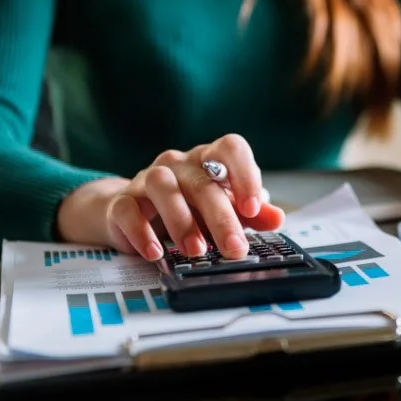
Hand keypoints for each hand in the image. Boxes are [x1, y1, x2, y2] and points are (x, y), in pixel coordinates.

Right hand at [59, 134, 284, 259]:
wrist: (134, 213)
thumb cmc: (189, 208)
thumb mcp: (225, 210)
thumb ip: (252, 214)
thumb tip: (277, 218)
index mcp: (209, 159)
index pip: (230, 148)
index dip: (245, 174)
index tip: (253, 208)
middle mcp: (179, 163)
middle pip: (201, 181)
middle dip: (221, 218)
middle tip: (234, 248)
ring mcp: (147, 179)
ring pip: (162, 186)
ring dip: (181, 221)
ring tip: (196, 250)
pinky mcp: (123, 200)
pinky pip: (128, 210)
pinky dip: (141, 232)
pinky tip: (156, 252)